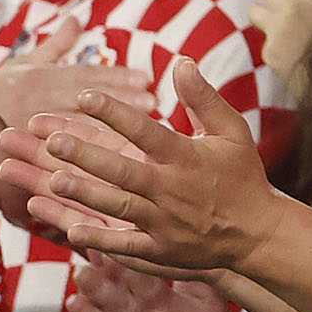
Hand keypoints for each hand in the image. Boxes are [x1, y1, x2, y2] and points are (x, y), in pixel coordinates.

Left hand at [0, 61, 283, 277]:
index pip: (146, 131)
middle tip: (53, 141)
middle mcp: (173, 190)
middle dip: (87, 156)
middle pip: (124, 171)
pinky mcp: (162, 251)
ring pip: (119, 206)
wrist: (258, 234)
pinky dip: (100, 240)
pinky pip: (127, 246)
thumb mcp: (232, 131)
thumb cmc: (242, 176)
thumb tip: (180, 60)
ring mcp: (166, 223)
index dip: (114, 113)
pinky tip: (71, 230)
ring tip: (53, 179)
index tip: (84, 96)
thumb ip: (204, 97)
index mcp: (187, 158)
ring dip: (85, 193)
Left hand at [67, 265, 233, 311]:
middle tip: (80, 272)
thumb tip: (170, 253)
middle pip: (126, 309)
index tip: (109, 249)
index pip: (148, 284)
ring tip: (73, 301)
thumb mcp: (212, 300)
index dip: (127, 267)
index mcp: (173, 310)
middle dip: (101, 291)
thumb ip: (190, 278)